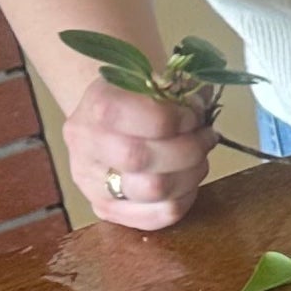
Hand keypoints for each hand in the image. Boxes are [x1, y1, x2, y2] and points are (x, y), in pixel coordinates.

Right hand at [62, 78, 214, 231]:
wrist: (109, 112)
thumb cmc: (140, 93)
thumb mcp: (158, 74)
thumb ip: (179, 90)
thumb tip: (196, 109)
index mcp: (99, 104)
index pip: (146, 119)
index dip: (180, 120)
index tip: (193, 115)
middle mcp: (86, 144)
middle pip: (143, 158)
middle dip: (189, 149)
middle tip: (204, 137)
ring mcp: (91, 181)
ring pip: (154, 190)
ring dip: (191, 173)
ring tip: (198, 156)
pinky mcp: (105, 208)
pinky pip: (155, 217)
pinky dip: (183, 199)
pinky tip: (187, 180)